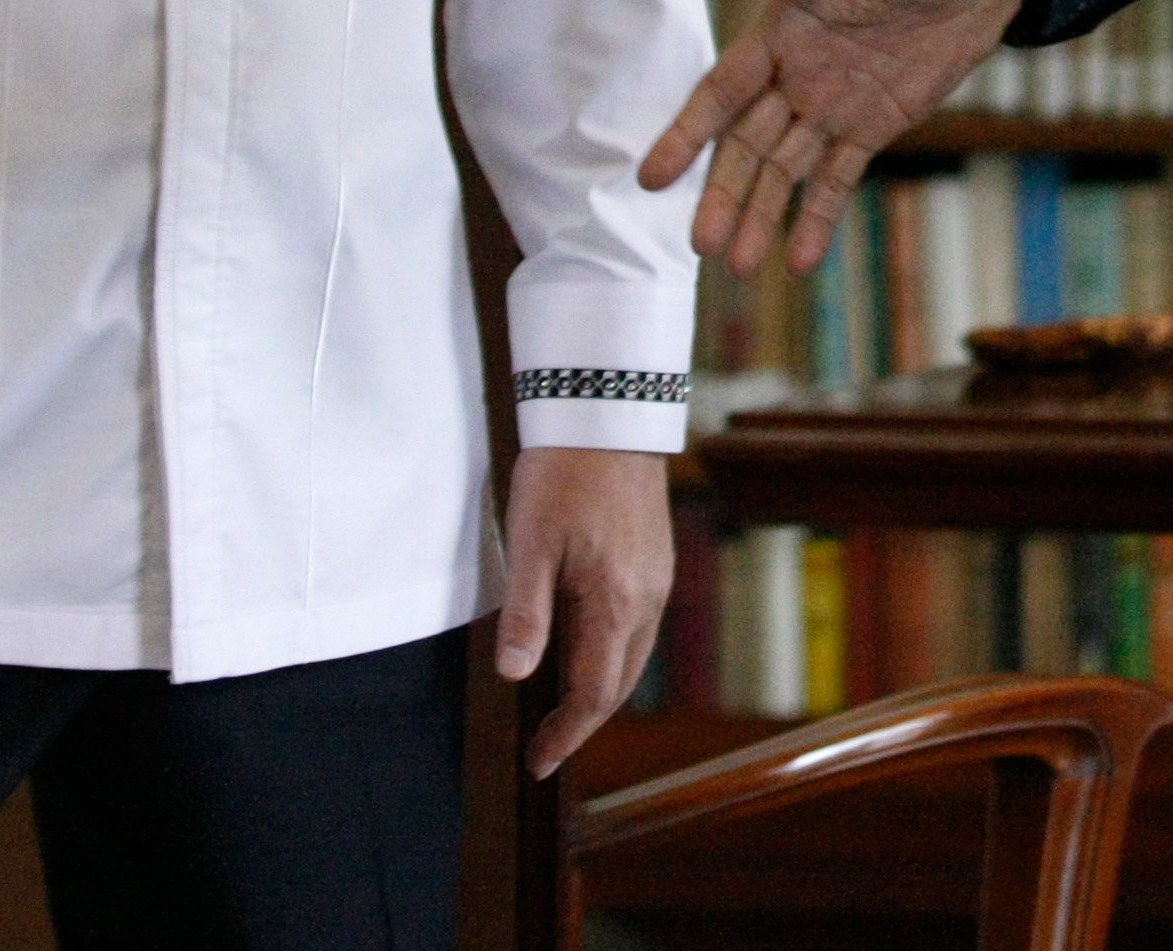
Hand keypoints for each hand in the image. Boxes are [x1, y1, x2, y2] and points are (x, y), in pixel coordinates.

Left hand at [495, 446, 672, 775]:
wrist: (607, 411)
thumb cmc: (562, 474)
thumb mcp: (531, 543)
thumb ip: (526, 614)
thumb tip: (514, 676)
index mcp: (617, 601)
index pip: (594, 692)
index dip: (566, 733)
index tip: (538, 761)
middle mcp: (648, 598)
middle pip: (620, 682)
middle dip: (582, 719)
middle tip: (544, 743)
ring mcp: (657, 578)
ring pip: (632, 656)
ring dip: (599, 687)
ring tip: (559, 706)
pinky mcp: (656, 559)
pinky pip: (638, 626)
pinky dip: (611, 653)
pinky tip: (584, 646)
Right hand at [637, 0, 1024, 275]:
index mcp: (785, 28)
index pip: (724, 90)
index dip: (688, 133)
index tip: (652, 176)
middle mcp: (799, 73)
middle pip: (747, 144)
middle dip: (723, 194)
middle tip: (701, 246)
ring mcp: (835, 104)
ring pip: (785, 170)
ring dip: (762, 216)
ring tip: (740, 268)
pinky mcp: (875, 126)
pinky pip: (838, 178)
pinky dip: (818, 217)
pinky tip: (799, 260)